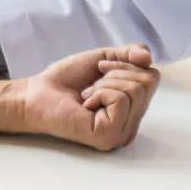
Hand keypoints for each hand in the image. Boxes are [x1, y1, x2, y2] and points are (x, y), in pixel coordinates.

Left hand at [18, 44, 160, 149]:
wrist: (37, 94)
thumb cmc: (67, 80)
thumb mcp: (105, 58)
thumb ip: (130, 54)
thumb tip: (149, 57)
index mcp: (132, 110)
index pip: (153, 77)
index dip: (127, 64)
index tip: (101, 69)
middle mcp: (131, 125)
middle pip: (148, 82)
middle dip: (116, 73)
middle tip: (92, 85)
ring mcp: (121, 133)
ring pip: (135, 90)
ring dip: (105, 84)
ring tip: (87, 96)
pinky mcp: (109, 135)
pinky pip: (121, 99)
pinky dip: (100, 93)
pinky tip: (85, 105)